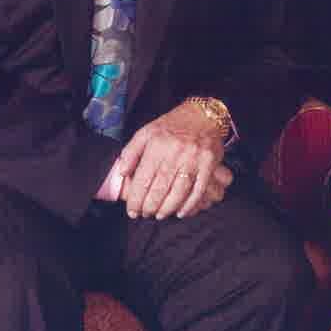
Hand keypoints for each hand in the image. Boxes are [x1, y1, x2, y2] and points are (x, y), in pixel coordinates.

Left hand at [114, 102, 232, 219]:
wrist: (203, 115)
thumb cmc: (171, 126)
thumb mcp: (146, 132)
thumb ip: (131, 152)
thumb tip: (121, 173)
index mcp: (157, 145)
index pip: (143, 179)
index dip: (136, 199)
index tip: (132, 211)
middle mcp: (175, 152)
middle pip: (160, 188)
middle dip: (150, 207)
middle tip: (145, 215)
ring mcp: (194, 159)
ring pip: (179, 192)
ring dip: (167, 208)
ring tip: (160, 215)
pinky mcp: (209, 164)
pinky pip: (198, 190)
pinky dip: (189, 204)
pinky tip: (181, 212)